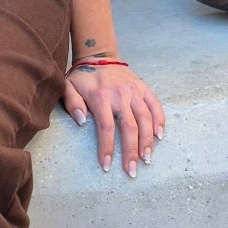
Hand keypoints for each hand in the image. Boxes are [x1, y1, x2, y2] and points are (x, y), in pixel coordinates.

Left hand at [62, 62, 165, 177]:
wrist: (98, 55)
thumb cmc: (82, 77)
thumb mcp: (68, 86)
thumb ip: (72, 103)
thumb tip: (80, 122)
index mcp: (100, 97)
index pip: (105, 127)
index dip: (107, 148)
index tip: (107, 166)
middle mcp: (120, 95)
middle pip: (129, 127)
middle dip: (131, 151)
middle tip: (131, 171)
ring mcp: (134, 91)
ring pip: (145, 118)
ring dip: (147, 141)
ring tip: (147, 159)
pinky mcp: (143, 87)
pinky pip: (155, 105)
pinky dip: (159, 120)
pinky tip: (159, 136)